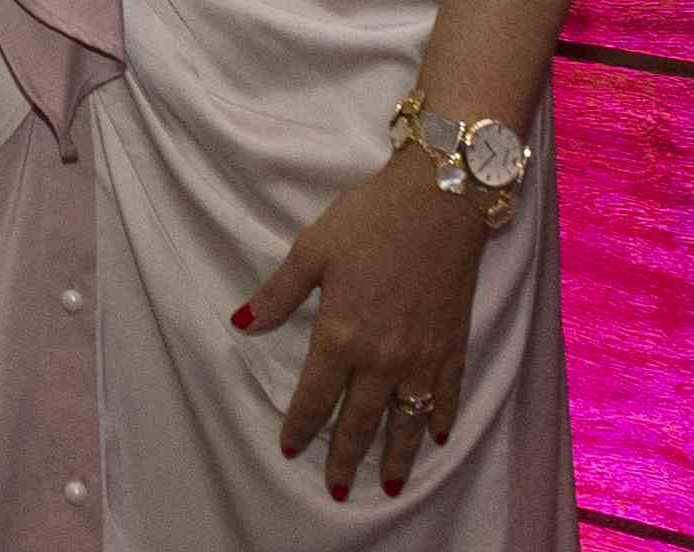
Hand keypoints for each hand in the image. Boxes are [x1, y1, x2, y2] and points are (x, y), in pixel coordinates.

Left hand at [236, 151, 489, 501]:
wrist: (437, 203)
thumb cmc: (369, 220)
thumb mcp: (311, 251)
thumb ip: (277, 294)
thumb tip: (241, 324)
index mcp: (340, 336)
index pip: (314, 396)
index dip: (301, 426)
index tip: (290, 449)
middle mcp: (382, 358)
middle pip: (359, 421)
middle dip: (345, 458)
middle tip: (336, 490)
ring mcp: (421, 357)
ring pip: (405, 421)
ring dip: (395, 456)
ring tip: (386, 486)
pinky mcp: (452, 347)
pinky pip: (445, 396)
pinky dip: (439, 421)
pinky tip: (435, 438)